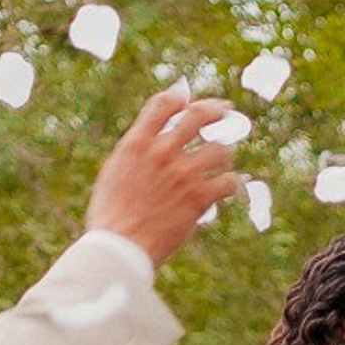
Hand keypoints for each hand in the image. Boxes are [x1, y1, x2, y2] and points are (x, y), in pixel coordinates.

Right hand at [87, 88, 242, 264]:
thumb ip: (137, 152)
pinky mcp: (199, 198)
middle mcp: (162, 153)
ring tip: (224, 158)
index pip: (164, 104)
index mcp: (137, 143)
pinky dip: (232, 183)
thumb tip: (151, 141)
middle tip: (225, 110)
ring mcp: (183, 174)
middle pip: (198, 116)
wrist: (121, 245)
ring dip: (225, 153)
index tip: (188, 100)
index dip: (180, 98)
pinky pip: (228, 182)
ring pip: (220, 149)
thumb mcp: (115, 171)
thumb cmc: (112, 214)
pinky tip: (229, 185)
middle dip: (215, 109)